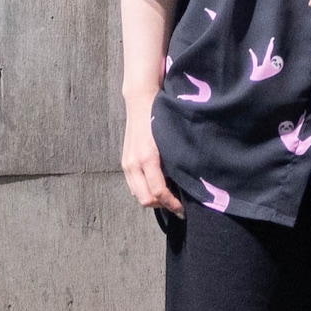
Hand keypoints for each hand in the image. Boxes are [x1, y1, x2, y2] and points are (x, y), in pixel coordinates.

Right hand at [121, 94, 184, 215]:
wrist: (141, 101)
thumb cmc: (161, 118)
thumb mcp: (171, 141)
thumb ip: (175, 162)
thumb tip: (187, 183)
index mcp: (148, 158)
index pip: (158, 192)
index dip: (172, 205)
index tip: (183, 210)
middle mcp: (134, 163)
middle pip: (145, 199)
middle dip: (162, 206)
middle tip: (177, 206)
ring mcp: (127, 163)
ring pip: (137, 195)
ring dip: (152, 199)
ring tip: (168, 197)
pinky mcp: (124, 162)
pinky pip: (132, 186)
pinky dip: (144, 190)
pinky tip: (156, 186)